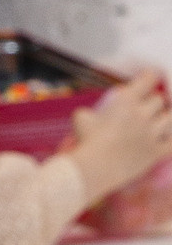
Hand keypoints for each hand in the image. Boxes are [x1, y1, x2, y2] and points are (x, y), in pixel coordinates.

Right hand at [71, 70, 171, 208]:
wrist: (96, 167)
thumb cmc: (86, 141)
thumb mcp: (81, 117)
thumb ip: (89, 111)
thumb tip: (88, 114)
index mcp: (126, 101)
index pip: (149, 79)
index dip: (150, 77)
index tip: (149, 78)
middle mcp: (143, 114)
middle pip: (159, 100)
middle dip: (154, 101)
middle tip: (148, 106)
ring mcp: (152, 133)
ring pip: (170, 118)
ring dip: (166, 117)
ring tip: (161, 120)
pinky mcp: (156, 152)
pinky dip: (171, 138)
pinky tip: (168, 138)